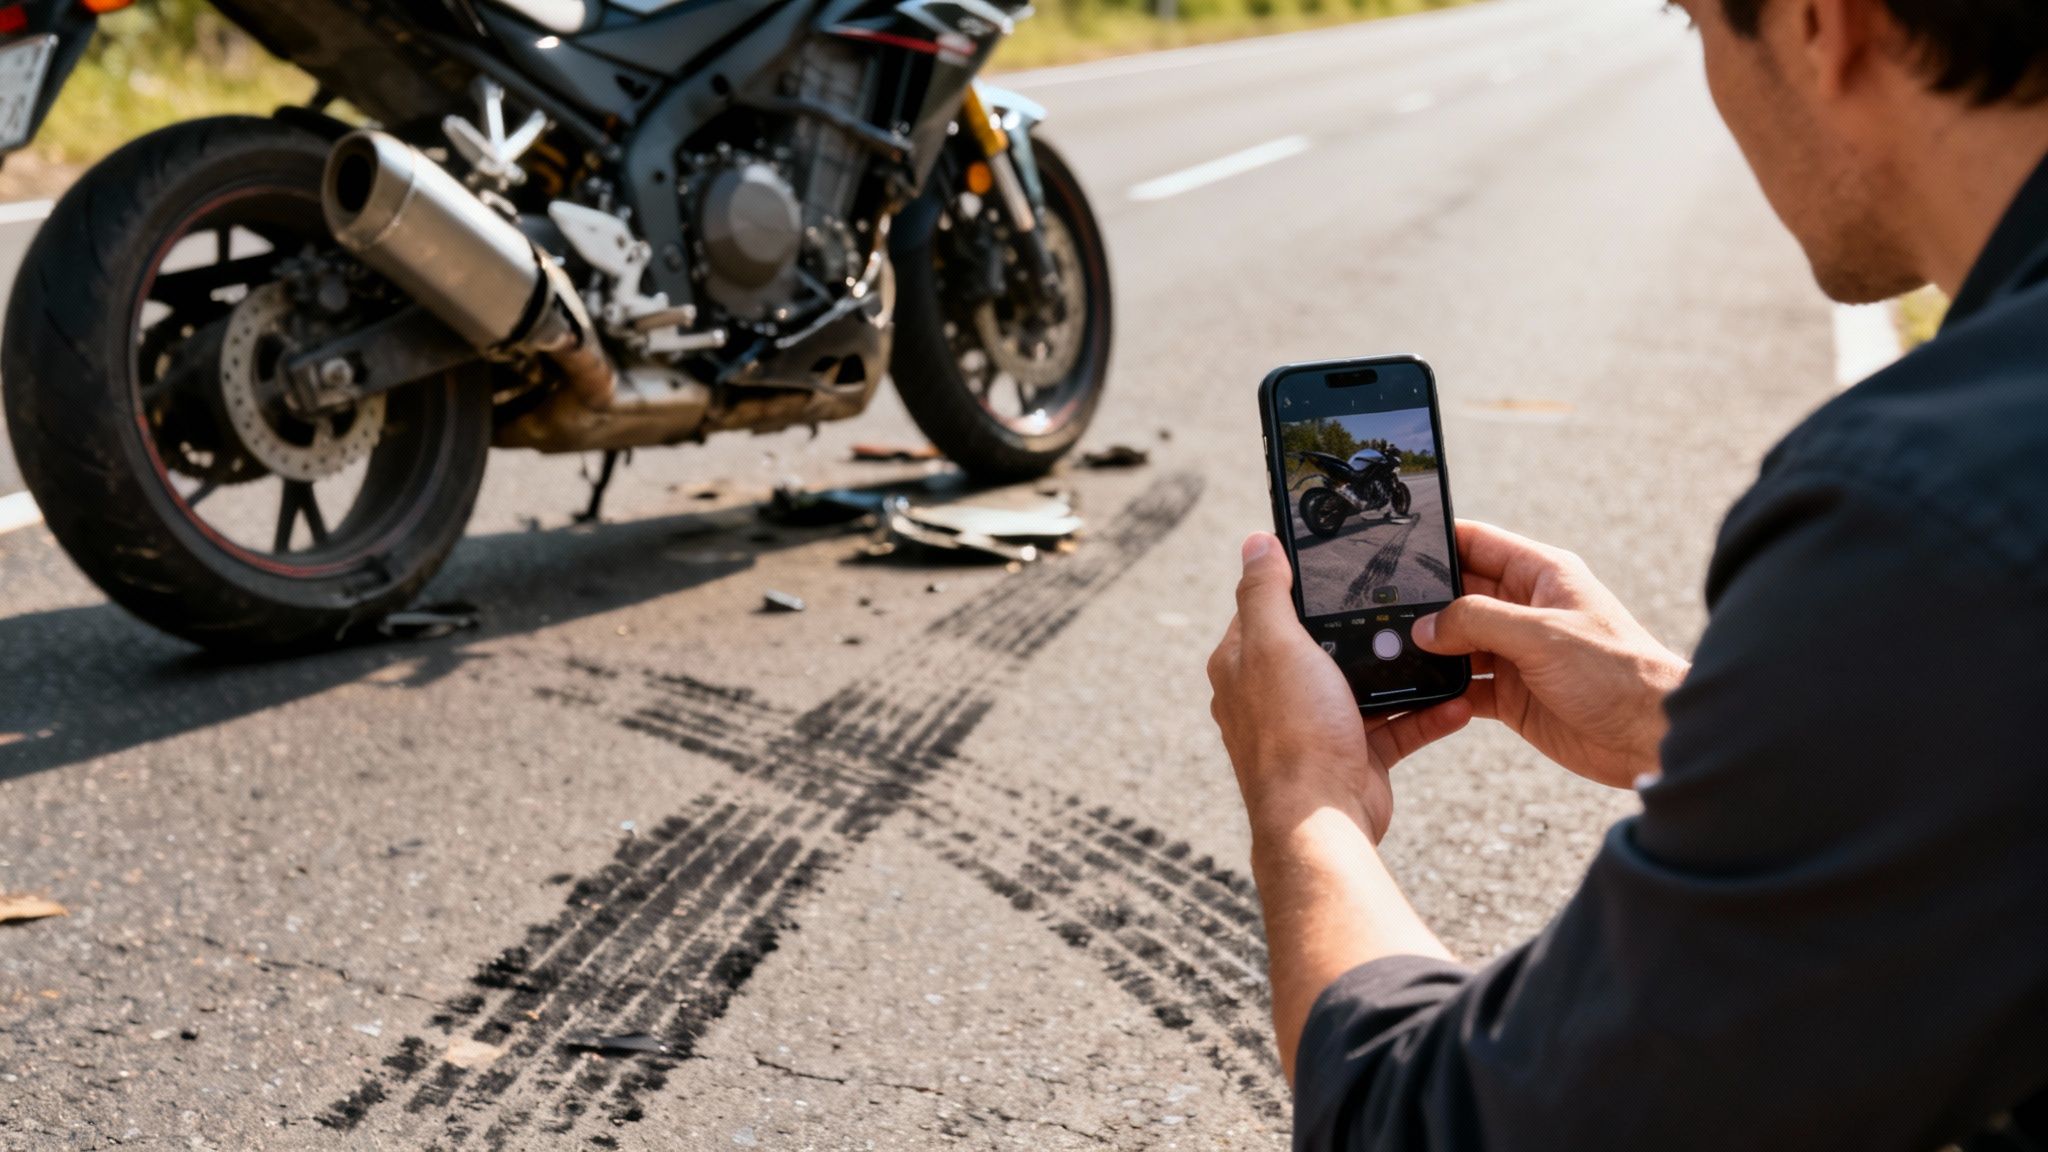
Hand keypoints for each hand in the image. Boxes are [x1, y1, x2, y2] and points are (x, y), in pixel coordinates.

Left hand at [1208, 533, 1471, 844]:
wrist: (1322, 823)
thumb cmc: (1293, 734)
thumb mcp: (1276, 644)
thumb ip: (1266, 592)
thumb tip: (1256, 542)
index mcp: (1244, 663)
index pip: (1267, 606)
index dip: (1299, 582)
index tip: (1339, 563)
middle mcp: (1275, 694)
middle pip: (1323, 644)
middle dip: (1363, 626)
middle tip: (1404, 601)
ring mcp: (1316, 726)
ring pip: (1365, 684)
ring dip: (1404, 670)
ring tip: (1442, 647)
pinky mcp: (1354, 755)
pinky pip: (1395, 725)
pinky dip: (1426, 714)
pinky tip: (1456, 700)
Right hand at [1411, 521, 1689, 789]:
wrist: (1649, 736)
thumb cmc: (1616, 672)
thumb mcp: (1542, 634)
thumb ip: (1477, 621)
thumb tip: (1425, 626)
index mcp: (1540, 574)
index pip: (1477, 543)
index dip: (1437, 541)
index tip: (1395, 547)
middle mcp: (1524, 608)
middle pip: (1458, 593)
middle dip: (1423, 602)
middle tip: (1383, 611)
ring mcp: (1516, 651)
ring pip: (1456, 641)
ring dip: (1430, 648)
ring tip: (1394, 651)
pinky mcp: (1511, 693)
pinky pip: (1464, 683)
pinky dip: (1444, 688)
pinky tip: (1424, 690)